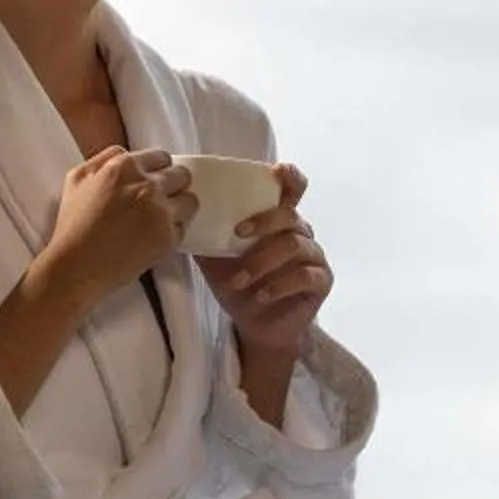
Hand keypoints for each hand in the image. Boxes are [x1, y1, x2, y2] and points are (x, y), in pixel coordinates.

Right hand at [36, 146, 195, 309]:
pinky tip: (155, 235)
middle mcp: (147, 185)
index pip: (161, 157)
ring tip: (163, 217)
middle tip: (161, 198)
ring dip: (180, 207)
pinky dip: (173, 231)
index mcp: (125, 166)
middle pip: (181, 175)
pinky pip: (184, 227)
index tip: (154, 179)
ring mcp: (161, 212)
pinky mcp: (168, 237)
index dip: (158, 169)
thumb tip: (127, 154)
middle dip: (174, 185)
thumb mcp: (77, 177)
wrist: (77, 265)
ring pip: (191, 200)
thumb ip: (105, 159)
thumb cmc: (73, 223)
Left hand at [194, 162, 331, 357]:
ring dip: (263, 261)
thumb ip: (206, 235)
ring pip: (295, 245)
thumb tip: (178, 212)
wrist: (255, 326)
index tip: (278, 172)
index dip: (290, 178)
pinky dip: (279, 285)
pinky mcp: (320, 281)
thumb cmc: (238, 286)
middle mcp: (300, 233)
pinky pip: (305, 276)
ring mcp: (314, 257)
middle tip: (237, 234)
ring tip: (239, 280)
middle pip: (290, 215)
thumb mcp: (214, 258)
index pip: (293, 189)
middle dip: (264, 221)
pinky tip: (260, 295)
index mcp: (278, 221)